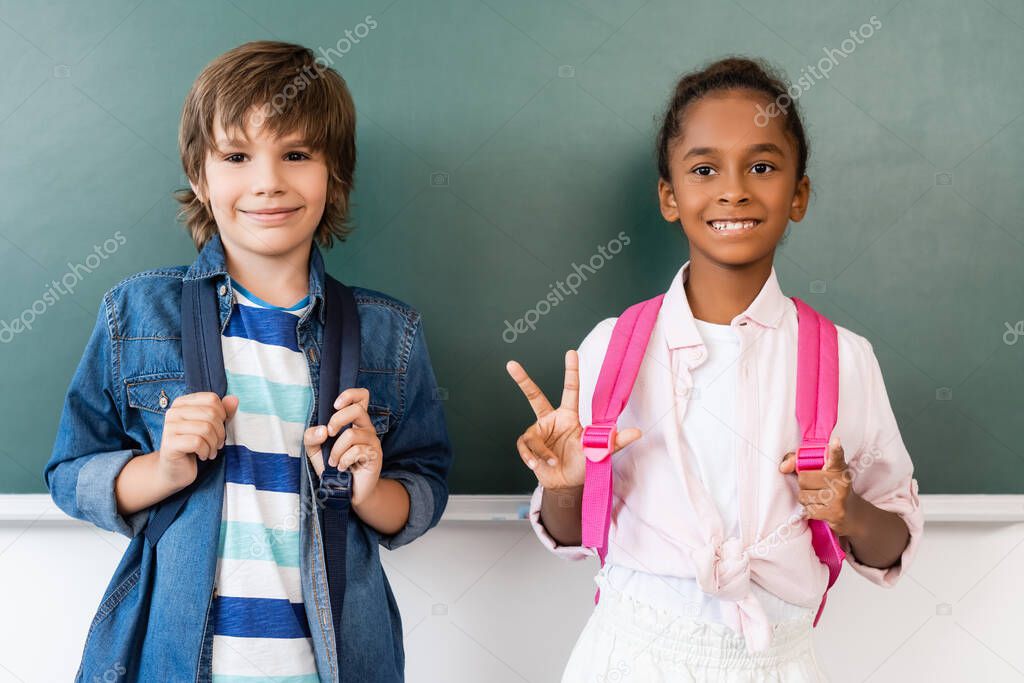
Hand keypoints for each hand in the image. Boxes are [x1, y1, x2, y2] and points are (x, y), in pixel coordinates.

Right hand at [157, 392, 238, 487]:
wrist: (176, 469)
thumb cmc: (195, 446)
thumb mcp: (212, 427)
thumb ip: (223, 412)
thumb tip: (234, 399)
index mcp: (183, 403)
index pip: (211, 399)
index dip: (222, 414)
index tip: (219, 428)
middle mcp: (173, 412)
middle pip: (210, 414)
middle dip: (220, 432)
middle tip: (218, 444)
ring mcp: (169, 427)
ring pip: (205, 429)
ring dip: (213, 444)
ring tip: (211, 450)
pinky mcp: (169, 443)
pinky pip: (197, 442)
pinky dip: (206, 451)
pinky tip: (203, 455)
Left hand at [303, 388, 382, 506]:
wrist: (347, 492)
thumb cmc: (333, 468)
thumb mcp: (315, 451)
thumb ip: (311, 437)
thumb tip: (322, 430)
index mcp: (354, 422)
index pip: (362, 397)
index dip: (350, 395)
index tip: (335, 405)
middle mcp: (366, 428)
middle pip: (358, 410)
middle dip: (337, 420)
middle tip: (329, 434)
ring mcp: (372, 442)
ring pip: (352, 434)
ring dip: (336, 450)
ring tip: (333, 461)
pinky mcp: (375, 456)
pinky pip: (356, 451)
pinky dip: (343, 460)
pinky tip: (342, 467)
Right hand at [506, 350, 640, 490]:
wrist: (567, 485)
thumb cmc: (583, 464)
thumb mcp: (600, 452)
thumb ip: (615, 441)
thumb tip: (638, 432)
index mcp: (568, 416)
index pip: (570, 390)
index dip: (571, 371)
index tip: (571, 353)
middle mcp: (551, 420)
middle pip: (534, 396)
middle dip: (522, 379)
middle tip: (511, 364)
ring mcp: (538, 432)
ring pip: (533, 435)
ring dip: (542, 451)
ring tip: (553, 462)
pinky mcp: (529, 446)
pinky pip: (525, 447)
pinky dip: (532, 457)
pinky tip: (538, 465)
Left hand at [779, 435, 859, 535]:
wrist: (851, 511)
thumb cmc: (830, 487)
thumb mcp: (819, 471)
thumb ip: (798, 463)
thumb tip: (783, 467)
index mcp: (838, 467)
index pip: (836, 456)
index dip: (835, 449)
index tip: (836, 442)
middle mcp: (840, 480)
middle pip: (803, 479)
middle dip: (804, 485)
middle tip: (816, 487)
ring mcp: (839, 497)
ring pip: (803, 496)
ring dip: (806, 499)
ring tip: (819, 498)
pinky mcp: (835, 512)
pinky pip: (808, 510)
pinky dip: (810, 510)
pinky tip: (821, 508)